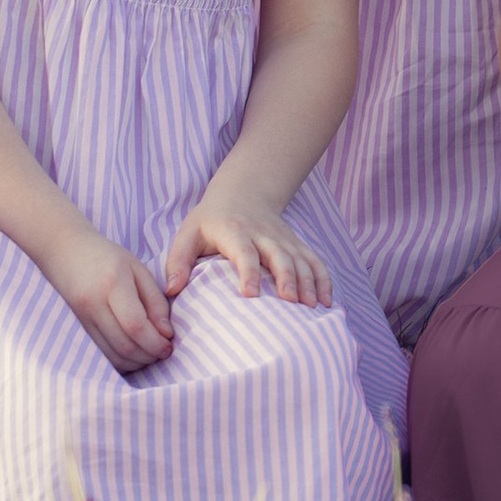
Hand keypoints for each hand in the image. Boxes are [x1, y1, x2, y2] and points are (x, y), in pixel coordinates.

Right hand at [41, 221, 176, 373]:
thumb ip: (155, 302)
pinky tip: (135, 353)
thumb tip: (166, 334)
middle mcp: (94, 305)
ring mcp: (83, 319)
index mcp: (113, 284)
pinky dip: (122, 360)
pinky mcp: (79, 328)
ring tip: (152, 354)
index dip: (155, 342)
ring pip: (113, 355)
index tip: (170, 345)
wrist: (65, 252)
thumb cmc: (108, 258)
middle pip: (124, 345)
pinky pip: (103, 354)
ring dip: (137, 362)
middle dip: (149, 355)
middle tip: (165, 352)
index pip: (135, 325)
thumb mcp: (139, 271)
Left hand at [163, 200, 331, 306]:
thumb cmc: (209, 221)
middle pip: (279, 255)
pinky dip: (324, 279)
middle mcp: (263, 234)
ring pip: (301, 259)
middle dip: (287, 278)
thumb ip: (177, 262)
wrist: (242, 193)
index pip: (244, 251)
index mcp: (234, 231)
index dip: (249, 272)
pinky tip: (327, 301)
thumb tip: (172, 290)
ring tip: (312, 306)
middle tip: (290, 302)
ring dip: (309, 281)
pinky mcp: (296, 245)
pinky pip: (314, 261)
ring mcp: (283, 239)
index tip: (251, 295)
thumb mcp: (187, 234)